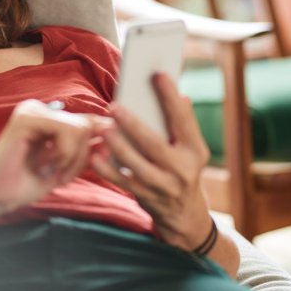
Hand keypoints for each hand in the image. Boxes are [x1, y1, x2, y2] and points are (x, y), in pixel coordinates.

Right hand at [0, 99, 101, 222]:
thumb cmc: (24, 184)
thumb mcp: (65, 166)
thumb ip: (86, 149)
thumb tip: (112, 131)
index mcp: (48, 117)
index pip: (88, 121)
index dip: (96, 143)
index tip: (86, 165)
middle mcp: (40, 108)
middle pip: (87, 125)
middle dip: (80, 156)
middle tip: (59, 174)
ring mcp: (32, 110)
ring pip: (80, 128)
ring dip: (71, 158)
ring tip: (49, 170)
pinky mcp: (27, 118)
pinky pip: (67, 130)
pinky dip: (62, 154)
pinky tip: (43, 165)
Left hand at [91, 73, 213, 250]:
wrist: (185, 215)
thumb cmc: (182, 169)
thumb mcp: (191, 149)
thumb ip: (183, 124)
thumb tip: (179, 94)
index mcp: (195, 151)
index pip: (184, 121)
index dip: (171, 97)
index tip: (158, 74)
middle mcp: (182, 170)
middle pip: (155, 145)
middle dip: (134, 125)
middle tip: (115, 107)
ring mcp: (163, 186)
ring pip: (137, 165)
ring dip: (118, 146)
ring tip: (104, 128)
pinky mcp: (145, 197)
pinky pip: (122, 182)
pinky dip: (107, 169)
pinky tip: (95, 156)